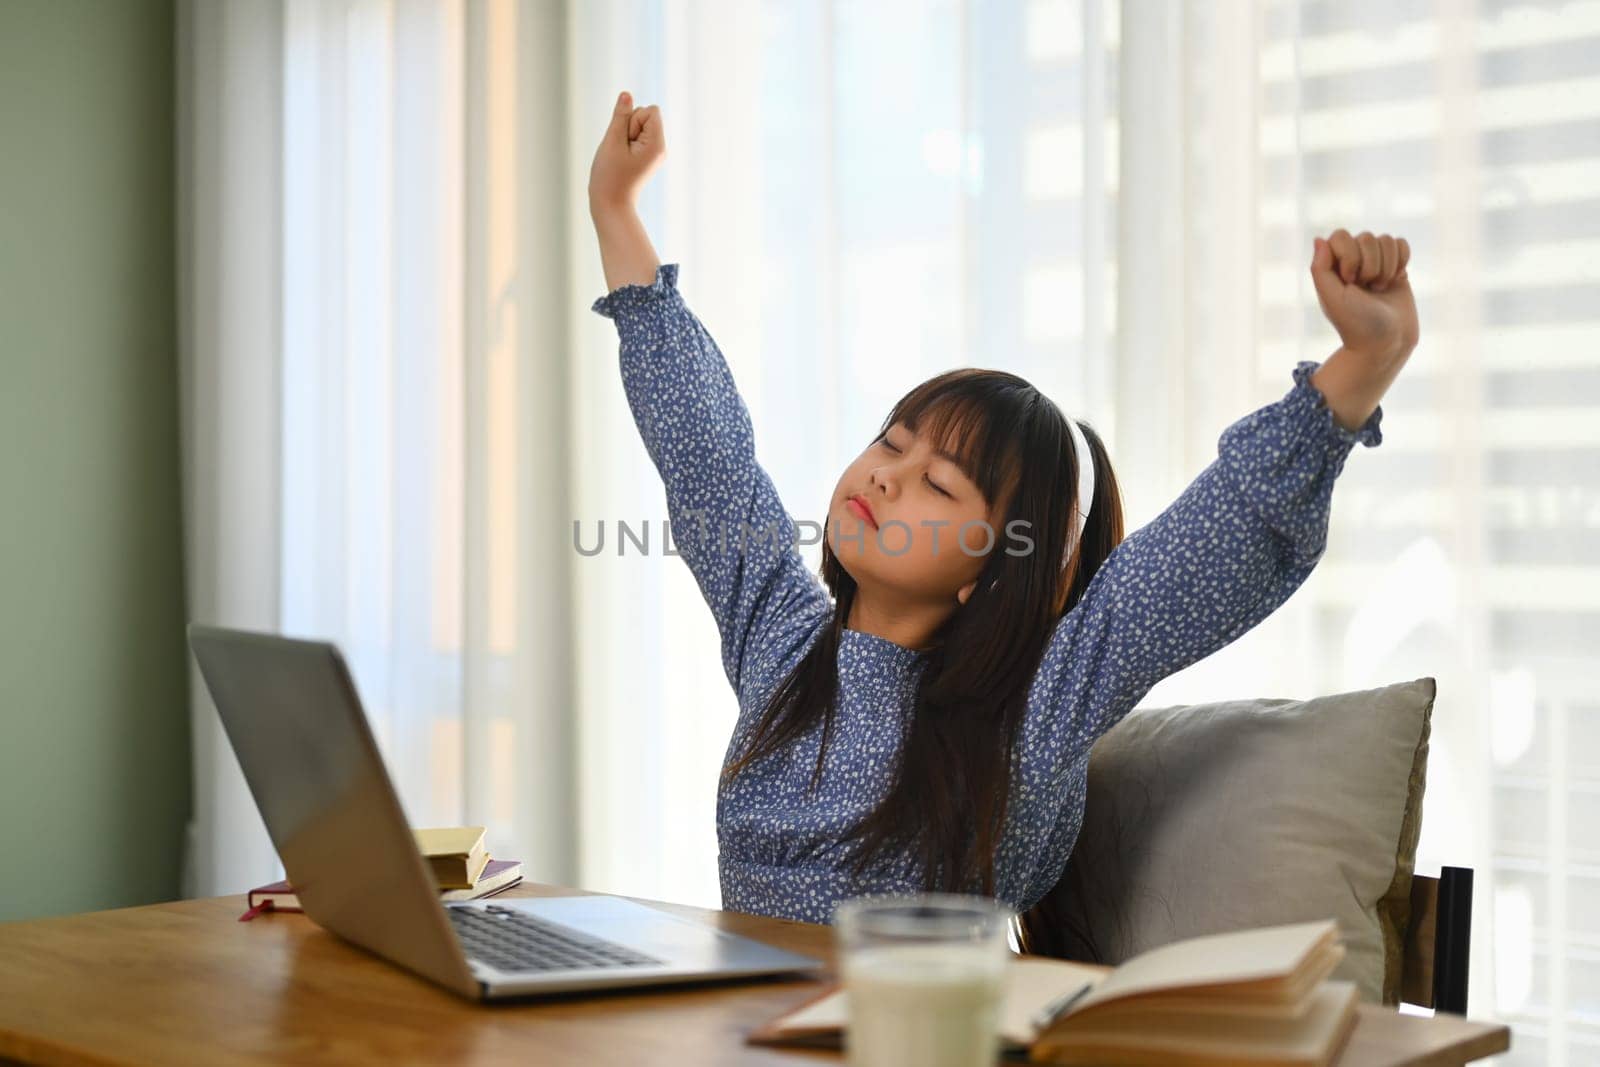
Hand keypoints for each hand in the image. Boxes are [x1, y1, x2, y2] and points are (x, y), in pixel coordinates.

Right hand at [588, 91, 665, 215]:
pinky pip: (635, 136)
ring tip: (620, 157)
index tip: (625, 141)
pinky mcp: (646, 156)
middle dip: (629, 127)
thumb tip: (627, 94)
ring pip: (638, 126)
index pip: (651, 111)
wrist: (611, 205)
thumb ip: (620, 116)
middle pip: (645, 116)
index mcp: (657, 145)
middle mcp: (660, 148)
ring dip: (625, 136)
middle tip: (621, 152)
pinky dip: (625, 143)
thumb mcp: (612, 141)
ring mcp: (654, 153)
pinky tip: (622, 159)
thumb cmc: (610, 176)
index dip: (633, 119)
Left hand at [1310, 229, 1418, 363]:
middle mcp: (1352, 260)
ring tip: (1379, 289)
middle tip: (1366, 289)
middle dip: (1370, 265)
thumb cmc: (1356, 323)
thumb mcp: (1333, 298)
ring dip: (1386, 267)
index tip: (1350, 281)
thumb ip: (1320, 268)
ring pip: (1385, 239)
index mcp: (1331, 266)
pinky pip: (1401, 244)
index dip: (1349, 256)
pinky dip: (1401, 261)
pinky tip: (1395, 281)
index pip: (1340, 236)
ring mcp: (1375, 262)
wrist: (1388, 342)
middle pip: (1366, 237)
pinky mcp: (1396, 266)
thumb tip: (1319, 238)